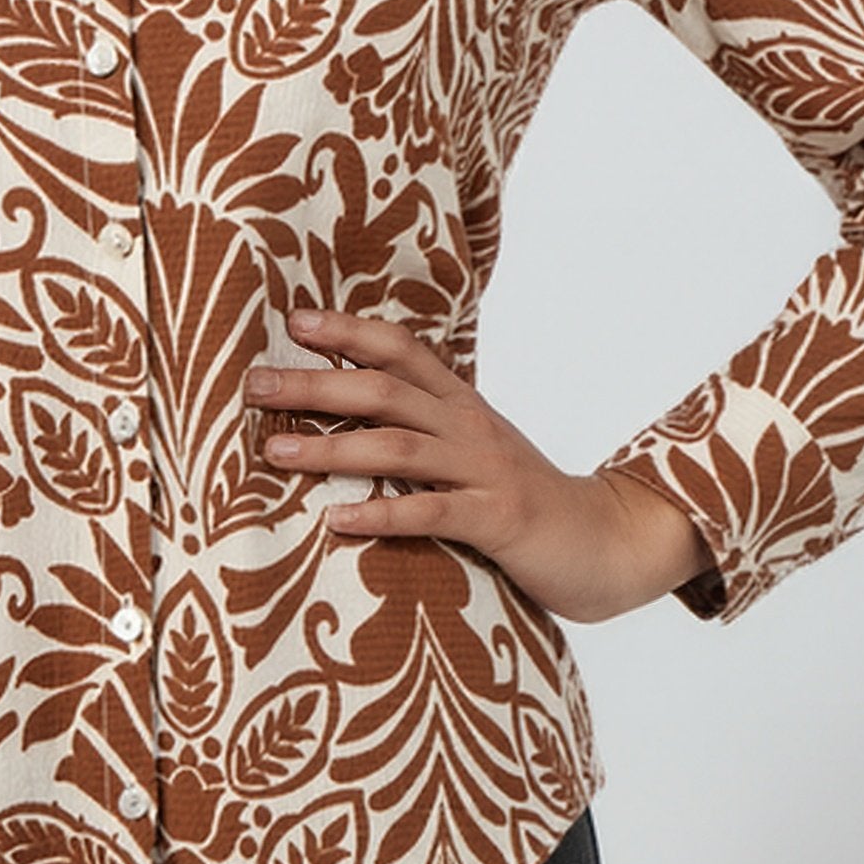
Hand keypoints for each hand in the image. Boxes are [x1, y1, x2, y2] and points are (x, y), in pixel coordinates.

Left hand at [245, 306, 713, 623]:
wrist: (609, 542)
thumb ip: (425, 433)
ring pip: (397, 447)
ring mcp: (485, 471)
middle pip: (384, 391)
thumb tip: (350, 421)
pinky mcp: (498, 520)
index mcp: (463, 406)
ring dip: (330, 446)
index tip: (294, 321)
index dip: (349, 332)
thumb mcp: (475, 454)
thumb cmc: (524, 502)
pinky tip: (336, 521)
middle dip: (315, 384)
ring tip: (273, 450)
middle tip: (253, 384)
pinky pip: (431, 512)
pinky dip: (380, 514)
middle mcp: (470, 427)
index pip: (402, 351)